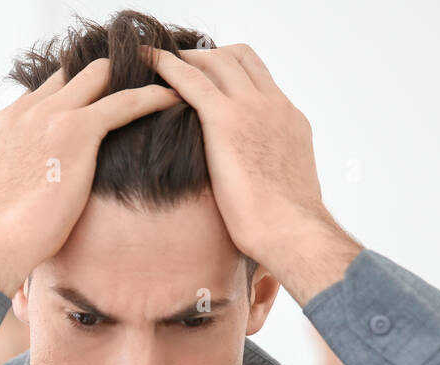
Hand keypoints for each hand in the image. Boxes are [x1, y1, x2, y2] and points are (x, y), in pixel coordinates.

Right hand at [0, 59, 181, 295]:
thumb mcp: (6, 186)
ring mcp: (52, 115)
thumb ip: (25, 168)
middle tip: (136, 85)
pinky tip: (172, 99)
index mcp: (10, 120)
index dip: (78, 92)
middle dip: (105, 76)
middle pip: (74, 71)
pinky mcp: (77, 130)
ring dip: (129, 78)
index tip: (100, 103)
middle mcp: (29, 109)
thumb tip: (40, 185)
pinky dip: (152, 97)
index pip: (51, 89)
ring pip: (100, 74)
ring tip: (160, 85)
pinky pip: (124, 102)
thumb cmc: (0, 233)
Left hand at [144, 44, 362, 304]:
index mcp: (288, 120)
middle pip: (238, 59)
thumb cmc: (285, 226)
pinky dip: (167, 66)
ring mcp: (252, 108)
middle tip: (178, 68)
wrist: (292, 232)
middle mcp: (273, 105)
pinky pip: (191, 80)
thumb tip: (248, 183)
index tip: (208, 80)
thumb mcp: (281, 185)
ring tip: (157, 65)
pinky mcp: (226, 120)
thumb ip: (265, 168)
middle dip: (207, 57)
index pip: (259, 79)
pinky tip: (147, 63)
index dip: (230, 73)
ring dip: (186, 58)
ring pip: (216, 61)